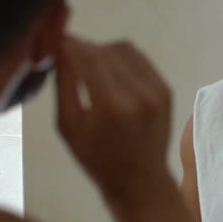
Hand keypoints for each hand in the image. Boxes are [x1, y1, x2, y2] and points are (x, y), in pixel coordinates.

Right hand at [55, 36, 171, 189]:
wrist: (140, 181)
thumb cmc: (96, 158)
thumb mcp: (68, 125)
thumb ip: (64, 83)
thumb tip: (60, 48)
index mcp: (111, 106)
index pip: (87, 57)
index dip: (70, 44)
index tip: (56, 40)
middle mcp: (139, 93)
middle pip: (105, 50)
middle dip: (84, 48)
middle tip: (69, 55)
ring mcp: (157, 90)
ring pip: (124, 49)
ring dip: (103, 50)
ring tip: (90, 67)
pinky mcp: (166, 89)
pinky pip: (140, 59)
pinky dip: (121, 59)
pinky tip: (111, 74)